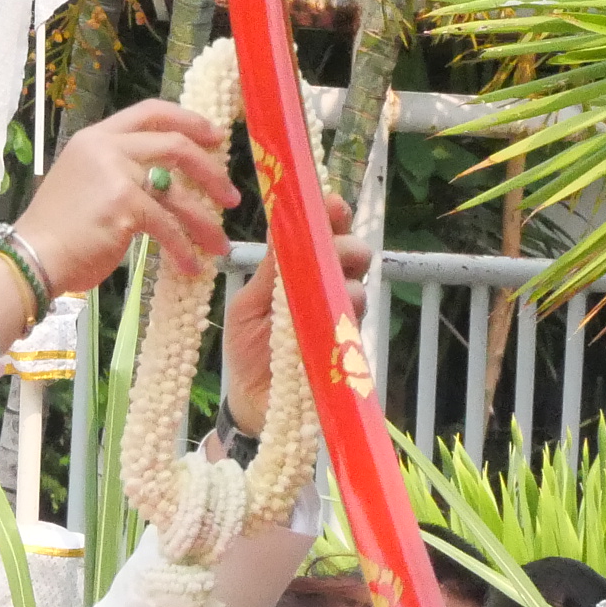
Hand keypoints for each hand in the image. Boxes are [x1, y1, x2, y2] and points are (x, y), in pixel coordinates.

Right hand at [15, 100, 236, 288]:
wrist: (33, 256)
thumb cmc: (57, 229)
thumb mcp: (85, 182)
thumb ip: (119, 171)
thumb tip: (165, 182)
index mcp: (96, 138)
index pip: (150, 112)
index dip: (188, 120)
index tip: (214, 136)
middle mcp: (107, 148)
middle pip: (175, 145)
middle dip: (211, 172)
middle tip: (230, 194)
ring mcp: (116, 174)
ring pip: (178, 193)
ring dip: (205, 220)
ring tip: (220, 242)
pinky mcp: (124, 205)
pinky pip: (168, 226)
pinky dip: (184, 249)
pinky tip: (191, 266)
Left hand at [220, 189, 372, 430]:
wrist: (251, 402)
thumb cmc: (248, 349)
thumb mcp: (247, 306)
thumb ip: (269, 273)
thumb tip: (281, 227)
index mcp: (298, 272)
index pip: (320, 236)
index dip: (329, 216)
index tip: (330, 203)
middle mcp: (325, 289)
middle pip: (349, 255)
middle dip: (346, 244)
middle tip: (338, 245)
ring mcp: (338, 318)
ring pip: (357, 287)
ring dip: (351, 281)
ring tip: (341, 284)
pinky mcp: (346, 349)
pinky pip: (356, 326)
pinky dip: (350, 316)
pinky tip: (344, 310)